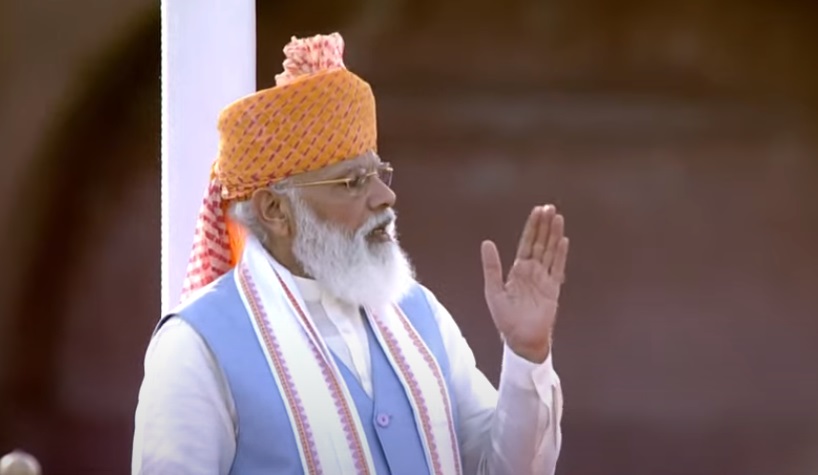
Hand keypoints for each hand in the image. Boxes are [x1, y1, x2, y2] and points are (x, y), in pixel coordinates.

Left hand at [481, 205, 568, 363]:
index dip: (532, 227)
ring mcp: (544, 279)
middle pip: (540, 243)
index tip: (537, 211)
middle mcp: (532, 271)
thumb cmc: (505, 318)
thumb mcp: (493, 290)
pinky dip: (560, 255)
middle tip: (549, 207)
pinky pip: (557, 269)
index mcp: (518, 270)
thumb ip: (491, 266)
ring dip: (554, 235)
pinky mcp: (553, 290)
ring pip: (550, 252)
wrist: (520, 339)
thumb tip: (487, 242)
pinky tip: (563, 240)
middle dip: (544, 226)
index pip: (526, 243)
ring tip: (557, 217)